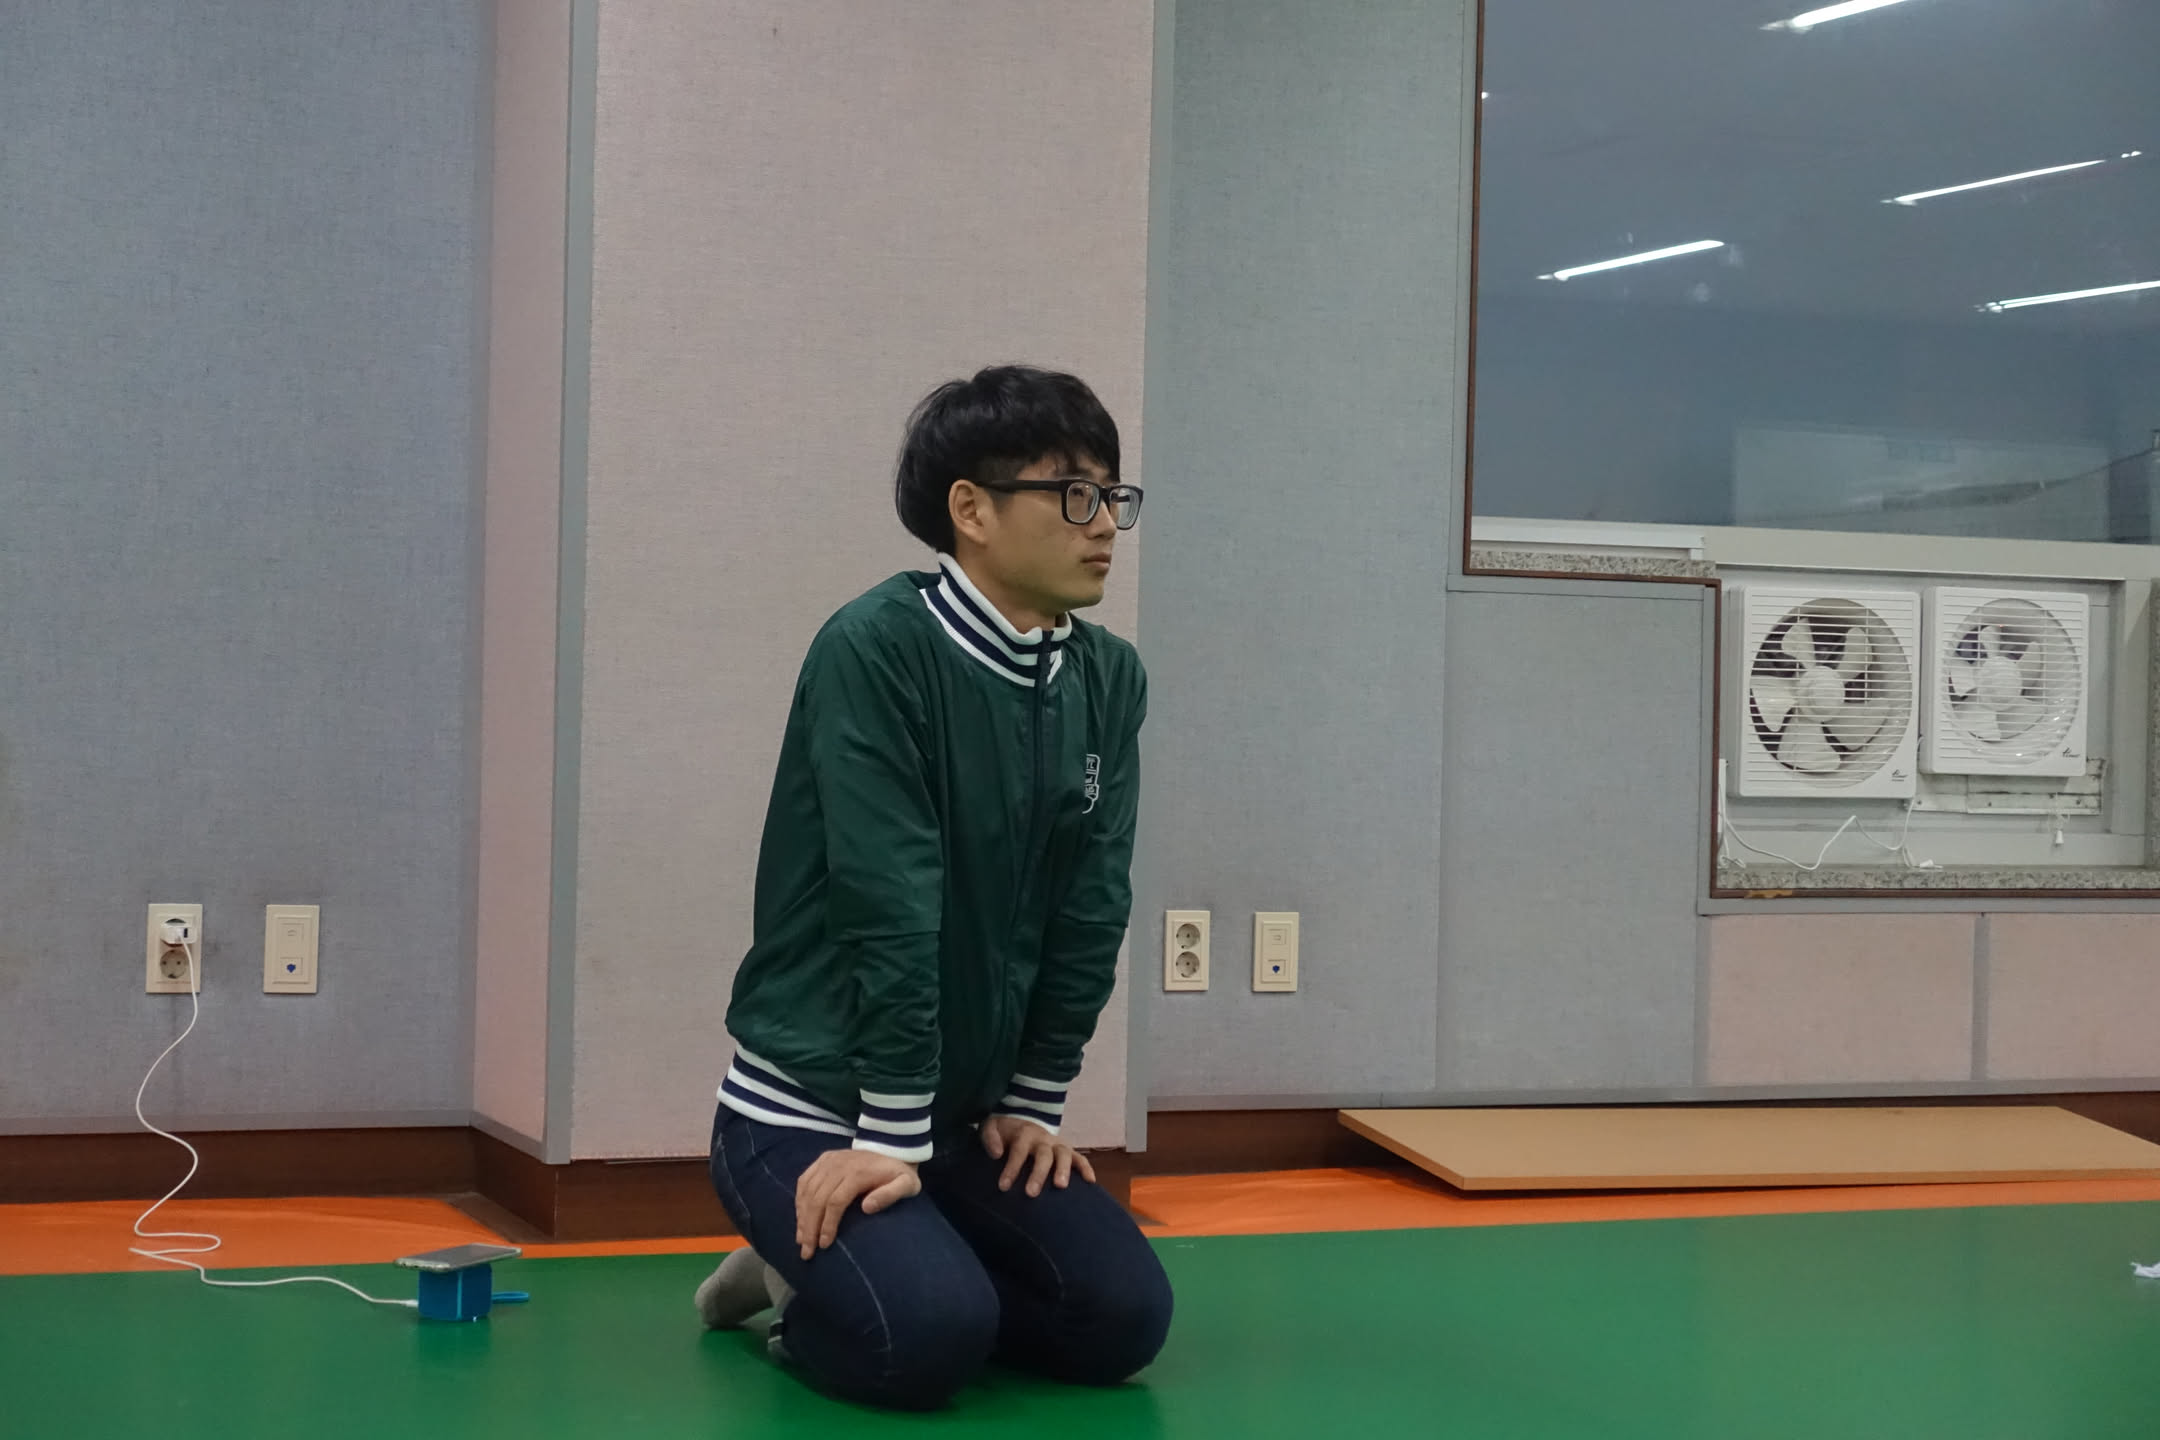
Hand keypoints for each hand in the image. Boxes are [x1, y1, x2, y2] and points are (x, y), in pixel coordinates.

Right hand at [794, 1149, 919, 1259]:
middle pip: (817, 1198)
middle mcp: (838, 1164)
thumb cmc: (898, 1175)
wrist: (892, 1150)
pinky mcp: (823, 1160)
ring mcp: (829, 1160)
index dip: (827, 1224)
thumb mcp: (907, 1184)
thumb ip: (890, 1195)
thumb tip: (867, 1208)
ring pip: (807, 1191)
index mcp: (857, 1172)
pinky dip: (799, 1201)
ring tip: (801, 1240)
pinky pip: (804, 1181)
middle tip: (807, 1252)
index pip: (835, 1201)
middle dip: (810, 1227)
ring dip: (802, 1218)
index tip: (825, 1245)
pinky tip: (800, 1219)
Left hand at [981, 1113, 1095, 1196]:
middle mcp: (1043, 1138)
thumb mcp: (992, 1127)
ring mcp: (1057, 1144)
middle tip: (1031, 1193)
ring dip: (1063, 1170)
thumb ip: (990, 1137)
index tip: (1004, 1187)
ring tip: (1060, 1186)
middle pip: (1044, 1154)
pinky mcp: (1067, 1150)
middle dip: (1038, 1173)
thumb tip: (996, 1153)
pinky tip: (1090, 1181)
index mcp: (1024, 1133)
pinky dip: (1085, 1168)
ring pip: (1064, 1154)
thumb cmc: (1005, 1131)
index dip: (1012, 1168)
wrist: (1023, 1119)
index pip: (1019, 1150)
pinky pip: (1079, 1158)